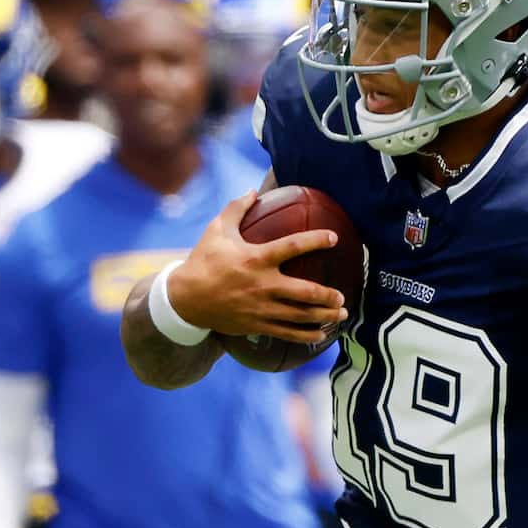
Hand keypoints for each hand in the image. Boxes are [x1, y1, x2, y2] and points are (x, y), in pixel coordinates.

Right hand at [165, 191, 350, 345]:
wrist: (184, 299)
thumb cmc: (203, 261)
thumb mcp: (216, 231)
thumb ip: (236, 209)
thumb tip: (253, 191)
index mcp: (255, 259)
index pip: (292, 247)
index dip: (315, 240)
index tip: (334, 238)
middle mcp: (262, 285)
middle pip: (305, 292)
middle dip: (328, 295)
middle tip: (343, 296)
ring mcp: (261, 308)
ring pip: (300, 315)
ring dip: (324, 316)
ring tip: (341, 314)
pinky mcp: (257, 325)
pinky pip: (287, 333)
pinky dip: (306, 336)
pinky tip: (321, 335)